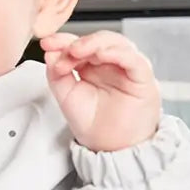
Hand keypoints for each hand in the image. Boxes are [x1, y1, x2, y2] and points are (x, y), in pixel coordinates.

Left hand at [41, 31, 160, 151]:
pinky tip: (101, 54)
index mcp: (92, 66)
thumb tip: (50, 53)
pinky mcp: (142, 77)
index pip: (79, 45)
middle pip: (97, 40)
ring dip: (95, 43)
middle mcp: (111, 64)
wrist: (111, 149)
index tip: (46, 43)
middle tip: (61, 50)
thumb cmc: (94, 125)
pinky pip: (133, 59)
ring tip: (76, 51)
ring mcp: (127, 68)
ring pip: (116, 43)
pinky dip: (117, 53)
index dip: (63, 41)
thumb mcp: (66, 97)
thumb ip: (57, 75)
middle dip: (77, 42)